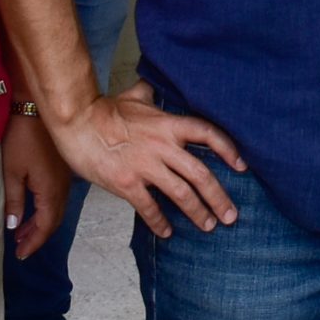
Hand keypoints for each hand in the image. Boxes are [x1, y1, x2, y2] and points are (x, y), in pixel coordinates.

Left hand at [1, 113, 71, 259]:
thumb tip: (14, 226)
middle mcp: (63, 188)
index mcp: (51, 192)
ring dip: (41, 222)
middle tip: (20, 246)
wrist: (36, 107)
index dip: (33, 242)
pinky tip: (34, 207)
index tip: (20, 254)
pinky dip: (46, 208)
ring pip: (56, 209)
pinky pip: (58, 197)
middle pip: (54, 220)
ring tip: (23, 230)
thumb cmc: (21, 138)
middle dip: (37, 235)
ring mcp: (65, 177)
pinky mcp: (62, 168)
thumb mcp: (11, 172)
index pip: (45, 227)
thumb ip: (14, 201)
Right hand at [45, 81, 243, 238]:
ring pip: (181, 193)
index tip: (242, 166)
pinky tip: (167, 232)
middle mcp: (162, 146)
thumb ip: (149, 94)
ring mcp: (145, 166)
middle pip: (201, 174)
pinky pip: (150, 207)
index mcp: (167, 124)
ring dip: (198, 213)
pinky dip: (160, 222)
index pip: (207, 134)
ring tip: (209, 226)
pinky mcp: (127, 183)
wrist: (77, 122)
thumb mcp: (133, 97)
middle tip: (231, 216)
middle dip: (218, 197)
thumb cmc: (104, 110)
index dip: (228, 149)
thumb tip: (153, 87)